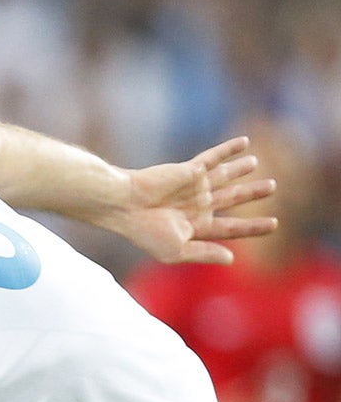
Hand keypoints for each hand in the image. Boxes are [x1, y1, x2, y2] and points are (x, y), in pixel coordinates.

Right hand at [108, 136, 278, 264]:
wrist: (125, 205)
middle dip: (252, 193)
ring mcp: (195, 186)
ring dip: (241, 168)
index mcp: (195, 227)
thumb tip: (231, 259)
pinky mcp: (191, 170)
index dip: (253, 226)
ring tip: (255, 163)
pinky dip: (229, 150)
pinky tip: (245, 142)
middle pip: (232, 198)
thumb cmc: (145, 232)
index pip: (231, 227)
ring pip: (225, 176)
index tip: (274, 224)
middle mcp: (197, 205)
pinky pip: (214, 157)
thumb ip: (204, 253)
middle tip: (272, 187)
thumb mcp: (176, 251)